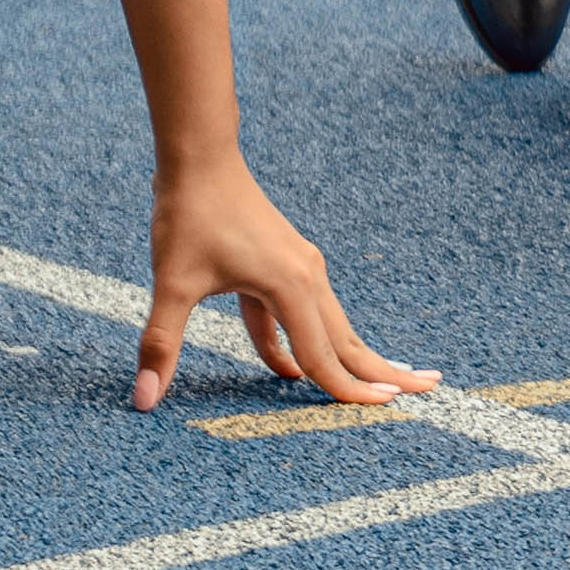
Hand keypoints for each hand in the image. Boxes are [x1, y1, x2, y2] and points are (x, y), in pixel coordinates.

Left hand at [138, 158, 434, 412]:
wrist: (201, 159)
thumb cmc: (189, 216)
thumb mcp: (171, 284)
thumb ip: (161, 344)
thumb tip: (142, 400)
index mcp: (291, 285)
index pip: (321, 354)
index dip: (347, 389)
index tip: (383, 410)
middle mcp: (308, 277)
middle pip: (348, 338)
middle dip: (385, 370)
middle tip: (428, 391)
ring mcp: (300, 268)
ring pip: (331, 327)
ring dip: (354, 357)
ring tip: (387, 380)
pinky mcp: (285, 264)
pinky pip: (301, 315)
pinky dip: (303, 344)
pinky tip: (289, 371)